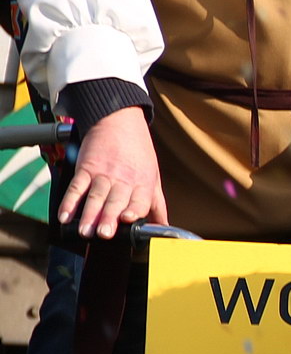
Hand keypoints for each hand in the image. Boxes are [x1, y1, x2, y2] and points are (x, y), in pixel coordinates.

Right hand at [60, 106, 167, 237]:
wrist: (118, 120)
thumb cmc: (138, 152)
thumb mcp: (153, 177)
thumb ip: (156, 204)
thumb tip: (163, 227)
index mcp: (143, 183)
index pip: (140, 200)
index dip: (134, 210)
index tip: (127, 220)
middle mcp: (124, 180)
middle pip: (115, 201)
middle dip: (108, 218)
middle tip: (103, 234)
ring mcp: (103, 174)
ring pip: (96, 196)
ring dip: (89, 214)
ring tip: (84, 231)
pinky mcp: (85, 168)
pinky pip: (77, 187)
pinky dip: (69, 202)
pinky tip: (65, 215)